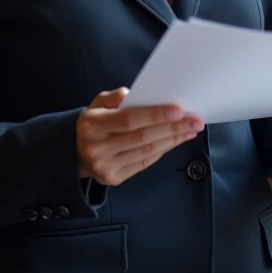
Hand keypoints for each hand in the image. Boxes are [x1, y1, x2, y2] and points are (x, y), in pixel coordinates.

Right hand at [76, 87, 203, 185]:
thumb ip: (112, 97)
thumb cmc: (94, 124)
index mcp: (92, 125)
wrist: (77, 152)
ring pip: (146, 152)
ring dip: (172, 140)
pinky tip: (175, 141)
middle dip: (172, 128)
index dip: (155, 115)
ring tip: (190, 130)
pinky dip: (163, 151)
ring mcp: (105, 166)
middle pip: (142, 137)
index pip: (129, 120)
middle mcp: (97, 148)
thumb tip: (130, 94)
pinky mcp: (113, 178)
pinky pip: (144, 163)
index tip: (179, 111)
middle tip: (194, 121)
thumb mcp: (97, 104)